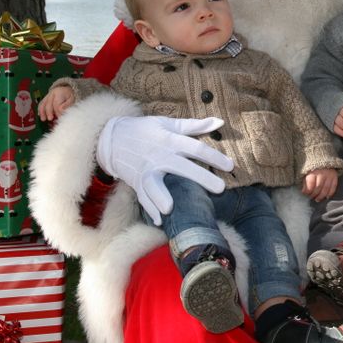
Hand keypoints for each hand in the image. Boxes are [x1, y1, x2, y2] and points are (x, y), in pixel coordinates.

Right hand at [38, 86, 74, 121]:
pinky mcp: (44, 99)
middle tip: (50, 119)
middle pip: (48, 104)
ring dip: (42, 112)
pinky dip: (40, 110)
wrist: (64, 89)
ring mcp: (47, 96)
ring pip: (43, 104)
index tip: (60, 117)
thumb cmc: (68, 95)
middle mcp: (51, 94)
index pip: (56, 104)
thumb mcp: (71, 99)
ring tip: (43, 119)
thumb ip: (67, 104)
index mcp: (59, 93)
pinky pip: (41, 104)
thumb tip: (61, 110)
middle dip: (49, 113)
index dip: (58, 112)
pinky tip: (40, 116)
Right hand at [96, 115, 233, 225]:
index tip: (231, 166)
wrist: (112, 138)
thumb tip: (220, 122)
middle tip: (220, 188)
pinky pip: (143, 197)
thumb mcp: (168, 123)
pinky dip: (149, 209)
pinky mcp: (137, 182)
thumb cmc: (144, 130)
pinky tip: (159, 220)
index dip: (214, 156)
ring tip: (169, 208)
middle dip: (201, 178)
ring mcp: (146, 171)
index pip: (195, 148)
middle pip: (182, 167)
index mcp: (169, 140)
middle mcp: (159, 156)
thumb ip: (194, 126)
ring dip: (160, 196)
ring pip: (154, 185)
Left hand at [302, 168, 338, 200]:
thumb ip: (305, 182)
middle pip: (318, 187)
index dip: (308, 191)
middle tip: (311, 197)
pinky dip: (330, 194)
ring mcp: (329, 175)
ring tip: (317, 199)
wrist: (323, 160)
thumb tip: (304, 191)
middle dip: (314, 194)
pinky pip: (333, 188)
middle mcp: (322, 173)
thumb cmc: (313, 168)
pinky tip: (326, 197)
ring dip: (321, 196)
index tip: (305, 194)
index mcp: (313, 171)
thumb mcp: (306, 173)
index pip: (310, 184)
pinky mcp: (335, 177)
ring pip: (326, 189)